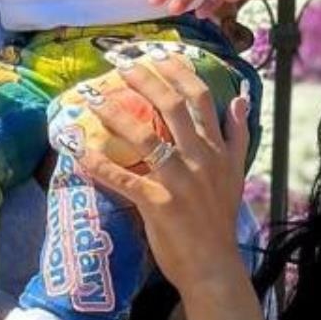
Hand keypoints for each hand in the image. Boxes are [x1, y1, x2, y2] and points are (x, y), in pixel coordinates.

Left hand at [69, 53, 253, 298]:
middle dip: (145, 81)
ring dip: (115, 115)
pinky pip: (123, 179)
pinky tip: (79, 150)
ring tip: (92, 99)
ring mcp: (178, 181)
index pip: (201, 99)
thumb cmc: (220, 220)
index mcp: (217, 150)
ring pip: (145, 137)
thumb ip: (237, 135)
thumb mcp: (236, 173)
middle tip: (121, 65)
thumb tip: (241, 99)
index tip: (159, 53)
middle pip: (171, 108)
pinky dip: (99, 164)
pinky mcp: (158, 204)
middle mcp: (200, 160)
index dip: (179, 72)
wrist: (214, 265)